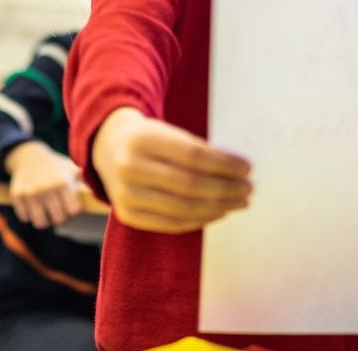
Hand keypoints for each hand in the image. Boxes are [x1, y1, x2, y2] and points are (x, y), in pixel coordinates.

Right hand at [5, 141, 82, 228]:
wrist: (28, 156)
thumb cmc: (55, 166)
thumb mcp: (72, 169)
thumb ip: (87, 182)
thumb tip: (105, 194)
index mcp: (63, 182)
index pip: (73, 211)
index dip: (73, 210)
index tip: (71, 205)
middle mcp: (47, 188)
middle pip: (58, 219)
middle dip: (60, 216)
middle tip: (59, 209)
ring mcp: (31, 193)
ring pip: (40, 222)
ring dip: (45, 219)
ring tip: (47, 211)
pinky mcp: (17, 196)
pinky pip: (25, 217)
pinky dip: (29, 214)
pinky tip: (33, 205)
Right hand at [92, 107, 250, 233]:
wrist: (109, 149)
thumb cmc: (150, 140)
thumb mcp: (168, 132)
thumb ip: (197, 149)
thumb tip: (238, 171)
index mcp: (143, 138)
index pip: (193, 155)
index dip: (224, 164)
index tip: (247, 168)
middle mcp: (130, 166)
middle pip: (189, 184)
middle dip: (225, 189)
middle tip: (248, 189)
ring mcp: (125, 194)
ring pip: (183, 208)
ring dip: (218, 207)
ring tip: (238, 202)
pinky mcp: (127, 215)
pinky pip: (171, 224)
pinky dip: (199, 220)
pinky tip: (217, 213)